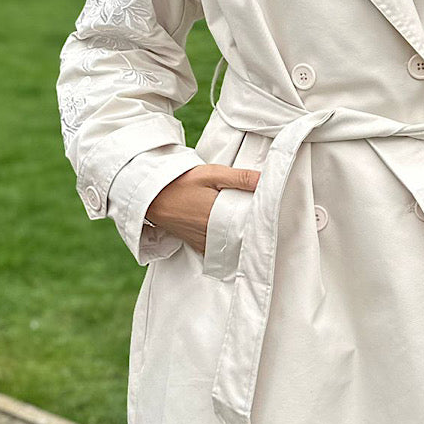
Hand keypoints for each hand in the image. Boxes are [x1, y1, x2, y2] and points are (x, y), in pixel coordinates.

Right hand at [145, 164, 261, 253]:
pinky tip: (230, 235)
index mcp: (219, 218)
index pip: (248, 227)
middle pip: (239, 238)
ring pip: (228, 245)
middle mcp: (211, 235)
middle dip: (251, 231)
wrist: (152, 194)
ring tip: (249, 228)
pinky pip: (214, 249)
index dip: (261, 223)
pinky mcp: (194, 244)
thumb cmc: (182, 182)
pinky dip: (223, 244)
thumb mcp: (213, 174)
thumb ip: (240, 178)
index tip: (271, 217)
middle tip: (263, 222)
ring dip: (237, 239)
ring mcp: (202, 241)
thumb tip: (266, 179)